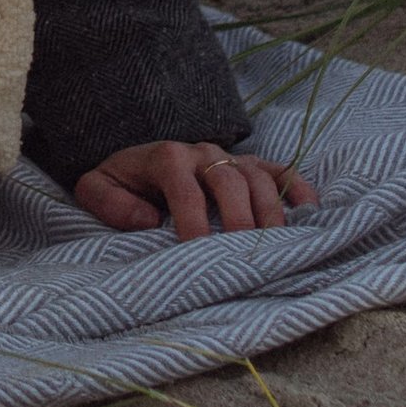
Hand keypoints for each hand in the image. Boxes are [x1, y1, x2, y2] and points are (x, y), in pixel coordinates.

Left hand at [73, 141, 315, 237]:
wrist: (139, 163)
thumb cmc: (123, 184)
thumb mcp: (97, 188)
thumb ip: (108, 201)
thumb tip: (147, 218)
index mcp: (166, 156)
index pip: (183, 184)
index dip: (191, 218)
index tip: (196, 251)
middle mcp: (203, 152)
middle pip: (229, 179)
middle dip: (237, 217)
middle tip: (242, 254)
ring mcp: (231, 157)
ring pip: (258, 177)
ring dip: (270, 210)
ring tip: (275, 246)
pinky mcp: (252, 165)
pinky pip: (281, 170)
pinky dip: (297, 188)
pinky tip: (308, 212)